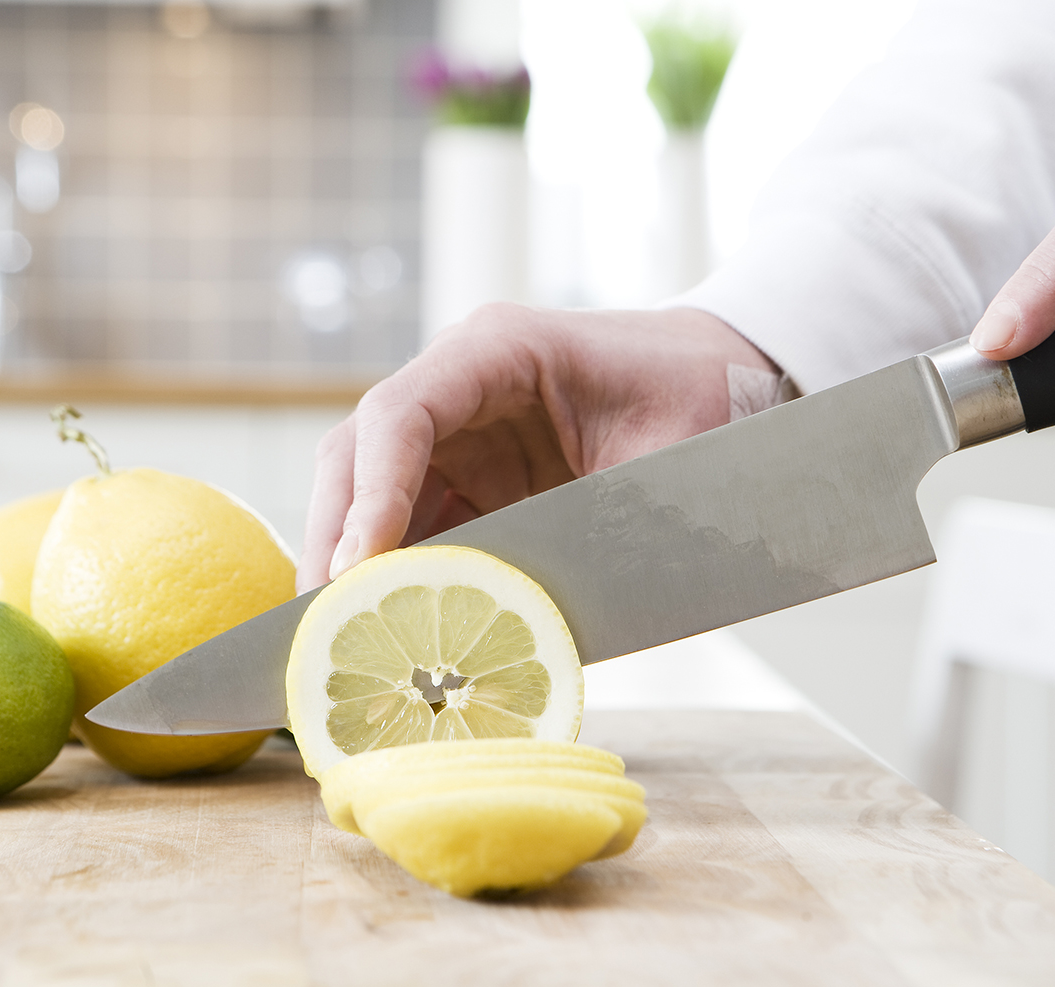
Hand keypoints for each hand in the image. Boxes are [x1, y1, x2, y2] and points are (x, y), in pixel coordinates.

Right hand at [297, 304, 778, 591]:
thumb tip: (528, 621)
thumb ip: (599, 527)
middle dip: (337, 538)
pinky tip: (394, 632)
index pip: (400, 414)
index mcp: (501, 350)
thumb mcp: (664, 460)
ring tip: (345, 643)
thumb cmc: (704, 398)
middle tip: (324, 625)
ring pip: (371, 496)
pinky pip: (416, 526)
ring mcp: (460, 432)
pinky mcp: (472, 476)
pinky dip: (399, 577)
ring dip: (355, 566)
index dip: (371, 494)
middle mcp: (461, 384)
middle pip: (359, 455)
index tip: (360, 569)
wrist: (731, 375)